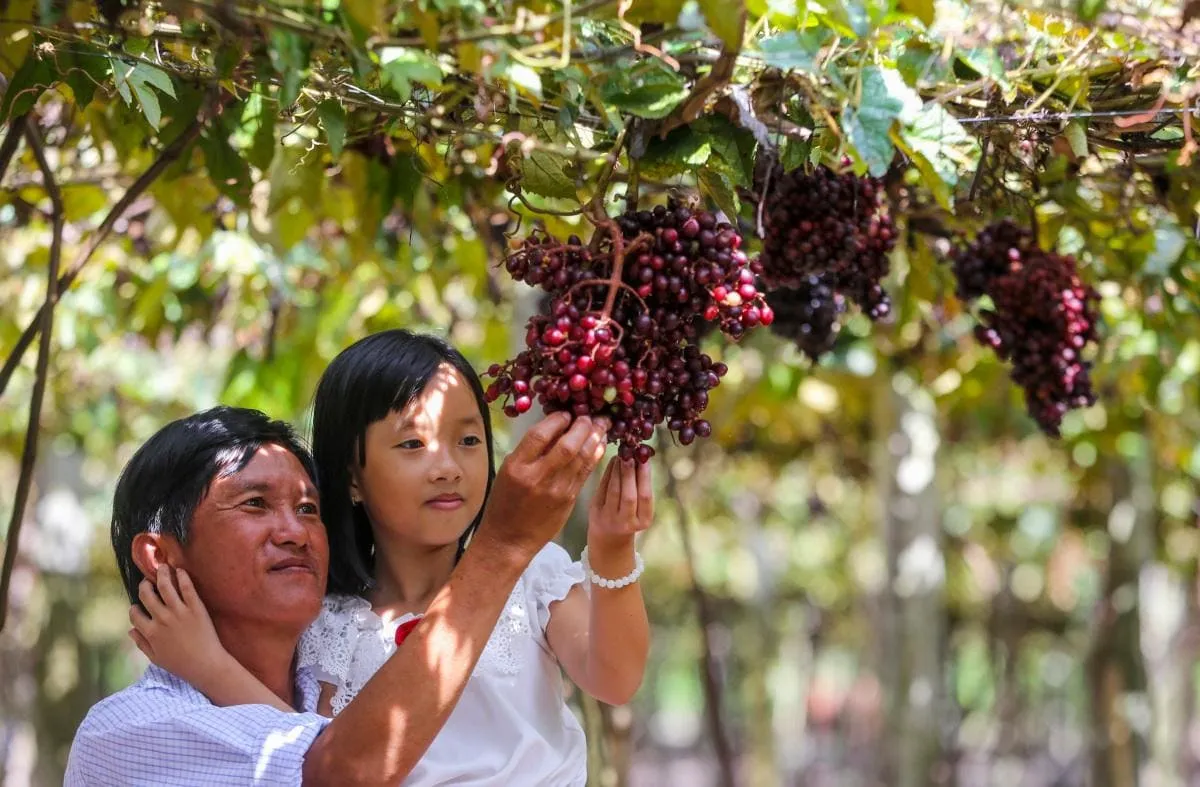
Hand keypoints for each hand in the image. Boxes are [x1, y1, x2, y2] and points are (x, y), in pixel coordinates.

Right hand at [129, 565, 232, 684]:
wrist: (206, 664)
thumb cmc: (181, 664)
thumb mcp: (156, 658)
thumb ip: (141, 643)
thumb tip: (130, 630)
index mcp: (151, 632)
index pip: (135, 613)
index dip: (134, 608)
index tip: (137, 605)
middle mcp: (162, 619)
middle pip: (147, 595)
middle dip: (144, 586)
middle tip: (147, 581)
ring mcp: (179, 611)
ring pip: (165, 586)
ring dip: (162, 574)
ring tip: (162, 567)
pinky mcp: (196, 607)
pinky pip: (187, 587)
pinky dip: (182, 576)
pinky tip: (180, 570)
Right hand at [476, 412, 608, 557]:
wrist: (509, 539)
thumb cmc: (505, 503)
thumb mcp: (507, 472)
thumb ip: (530, 452)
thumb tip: (555, 428)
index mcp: (517, 466)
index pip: (540, 435)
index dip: (557, 420)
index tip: (565, 413)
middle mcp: (538, 476)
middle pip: (567, 445)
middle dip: (582, 426)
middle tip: (588, 416)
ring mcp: (556, 489)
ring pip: (581, 458)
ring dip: (594, 438)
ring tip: (600, 425)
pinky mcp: (569, 499)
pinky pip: (585, 472)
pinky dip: (594, 456)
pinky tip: (600, 445)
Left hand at [586, 457, 652, 572]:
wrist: (609, 537)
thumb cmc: (629, 515)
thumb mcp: (640, 508)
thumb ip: (641, 487)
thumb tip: (641, 457)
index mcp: (643, 520)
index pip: (645, 496)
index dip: (645, 477)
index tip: (644, 460)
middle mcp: (627, 522)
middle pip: (629, 494)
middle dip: (630, 472)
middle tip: (630, 453)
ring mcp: (609, 519)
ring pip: (614, 490)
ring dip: (618, 470)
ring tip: (622, 455)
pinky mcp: (595, 512)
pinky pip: (602, 489)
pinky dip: (608, 473)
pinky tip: (612, 461)